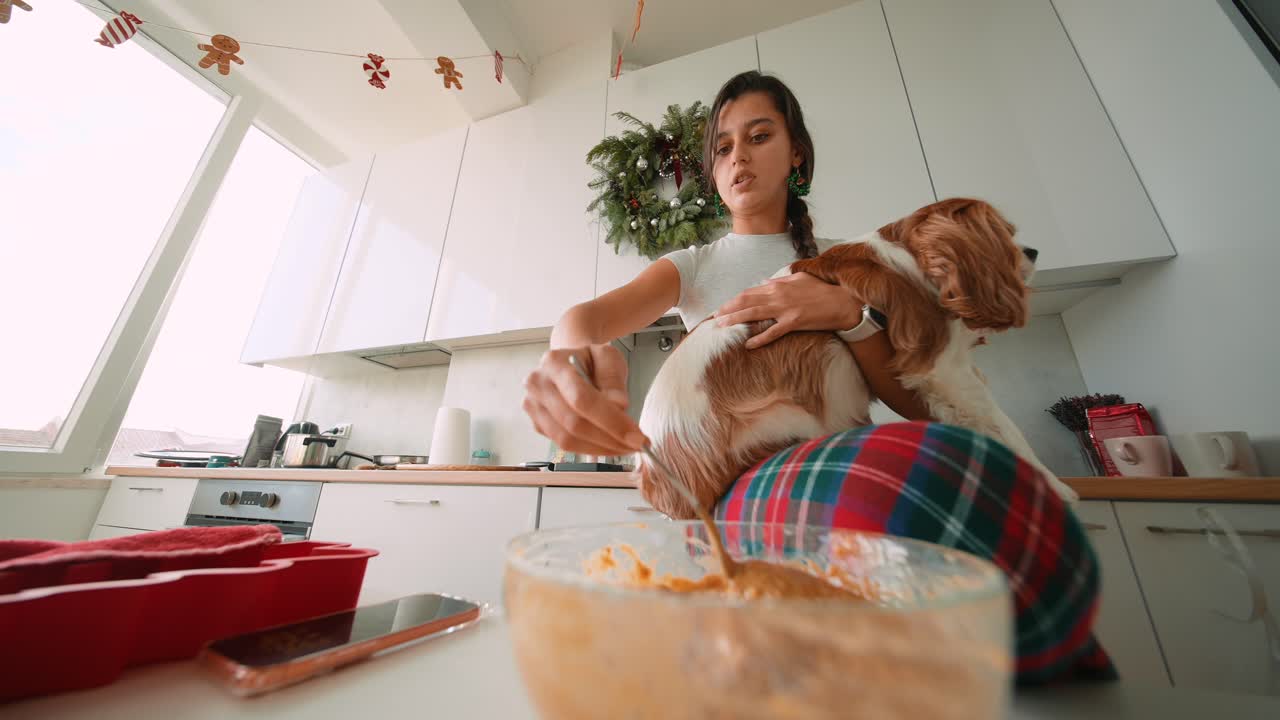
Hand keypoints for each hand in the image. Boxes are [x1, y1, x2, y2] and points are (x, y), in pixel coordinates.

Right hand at [522, 344, 647, 455]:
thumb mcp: (608, 357)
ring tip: (625, 447)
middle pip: (574, 423)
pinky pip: (564, 445)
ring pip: (568, 440)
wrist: (570, 362)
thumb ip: (613, 381)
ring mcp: (534, 407)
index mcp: (554, 363)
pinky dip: (590, 449)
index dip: (611, 421)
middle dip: (610, 439)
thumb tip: (618, 407)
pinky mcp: (537, 424)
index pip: (582, 399)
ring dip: (601, 449)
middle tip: (637, 445)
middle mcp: (537, 385)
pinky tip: (609, 445)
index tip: (636, 436)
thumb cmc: (589, 360)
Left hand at [715, 272, 860, 348]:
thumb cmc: (823, 290)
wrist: (844, 301)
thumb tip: (766, 283)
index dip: (733, 300)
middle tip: (713, 318)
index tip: (721, 307)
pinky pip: (774, 332)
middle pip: (746, 302)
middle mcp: (779, 296)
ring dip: (736, 320)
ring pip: (754, 314)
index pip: (749, 292)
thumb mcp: (800, 279)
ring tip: (721, 326)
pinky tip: (748, 344)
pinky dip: (760, 338)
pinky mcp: (795, 322)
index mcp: (779, 286)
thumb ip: (781, 281)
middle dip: (728, 309)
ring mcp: (786, 309)